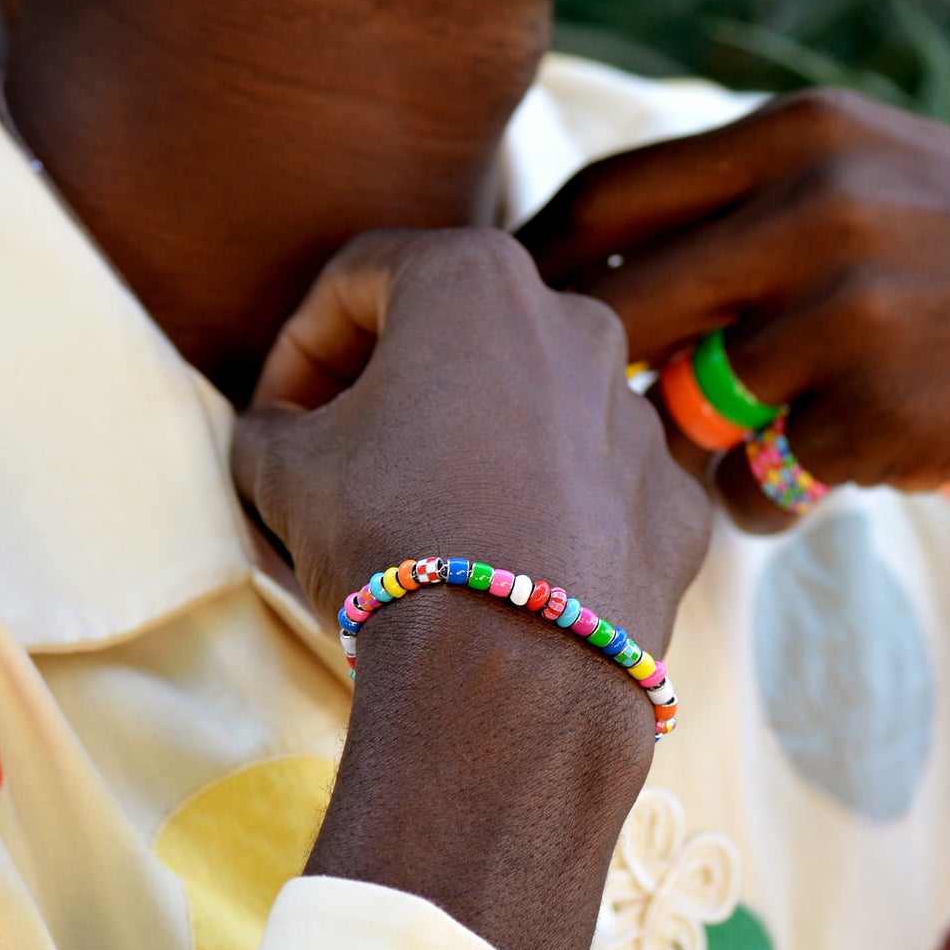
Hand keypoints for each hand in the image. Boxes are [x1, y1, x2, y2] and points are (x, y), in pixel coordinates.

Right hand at [232, 228, 710, 949]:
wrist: (510, 671)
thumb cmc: (387, 536)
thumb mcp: (281, 467)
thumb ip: (272, 422)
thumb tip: (281, 430)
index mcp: (476, 277)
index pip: (359, 280)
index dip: (299, 346)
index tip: (276, 416)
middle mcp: (578, 322)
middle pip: (462, 334)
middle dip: (396, 385)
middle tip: (345, 456)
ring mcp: (639, 413)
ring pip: (539, 409)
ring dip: (481, 445)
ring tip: (430, 521)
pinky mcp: (677, 499)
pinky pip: (600, 488)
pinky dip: (554, 512)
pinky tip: (508, 569)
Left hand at [521, 90, 949, 670]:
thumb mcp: (889, 175)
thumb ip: (757, 204)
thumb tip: (603, 276)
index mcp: (802, 129)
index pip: (601, 201)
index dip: (536, 274)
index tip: (517, 330)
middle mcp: (814, 204)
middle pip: (614, 311)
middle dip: (594, 379)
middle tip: (599, 421)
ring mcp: (850, 308)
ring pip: (685, 414)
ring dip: (701, 454)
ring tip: (769, 450)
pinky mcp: (886, 413)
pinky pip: (763, 480)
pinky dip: (775, 496)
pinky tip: (841, 473)